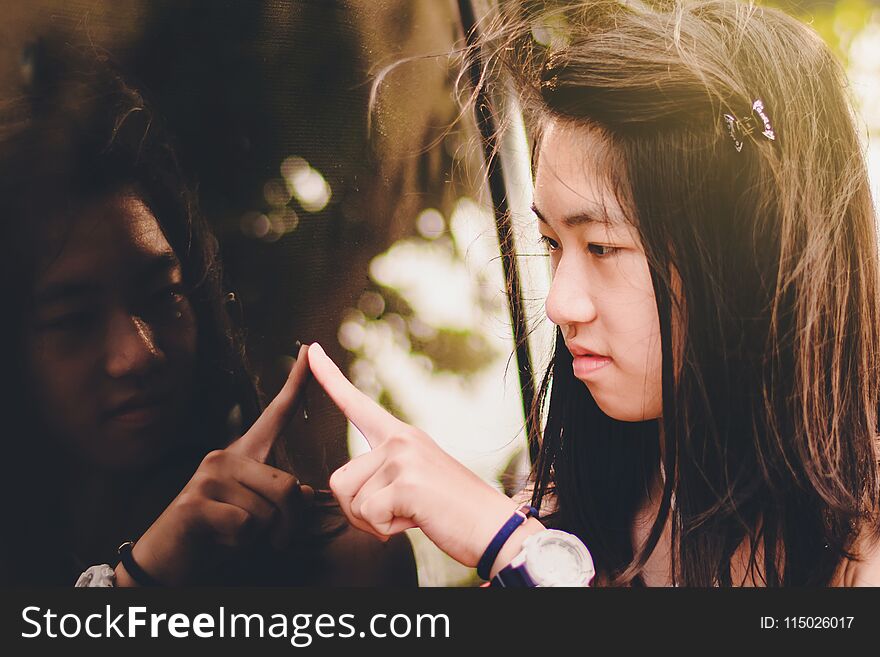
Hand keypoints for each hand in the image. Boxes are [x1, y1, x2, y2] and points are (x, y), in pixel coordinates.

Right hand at [119, 344, 313, 585]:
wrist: (168, 562)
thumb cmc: (219, 535)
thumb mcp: (260, 516)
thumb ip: (283, 500)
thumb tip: (305, 491)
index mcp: (243, 454)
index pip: (276, 414)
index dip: (295, 383)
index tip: (309, 350)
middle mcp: (225, 456)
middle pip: (288, 486)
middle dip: (288, 524)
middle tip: (273, 541)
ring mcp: (207, 476)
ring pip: (269, 511)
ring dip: (261, 536)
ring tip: (232, 534)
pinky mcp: (194, 501)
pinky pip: (245, 526)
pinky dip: (239, 543)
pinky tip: (216, 538)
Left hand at [307, 342, 531, 568]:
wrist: (496, 529)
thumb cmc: (453, 514)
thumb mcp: (413, 484)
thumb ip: (382, 477)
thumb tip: (349, 494)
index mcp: (401, 436)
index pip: (357, 403)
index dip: (329, 379)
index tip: (312, 352)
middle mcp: (400, 439)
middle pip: (339, 481)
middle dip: (358, 511)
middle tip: (399, 514)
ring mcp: (404, 457)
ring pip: (350, 501)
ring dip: (373, 522)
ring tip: (411, 515)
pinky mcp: (407, 483)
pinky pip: (368, 516)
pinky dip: (387, 530)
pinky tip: (417, 520)